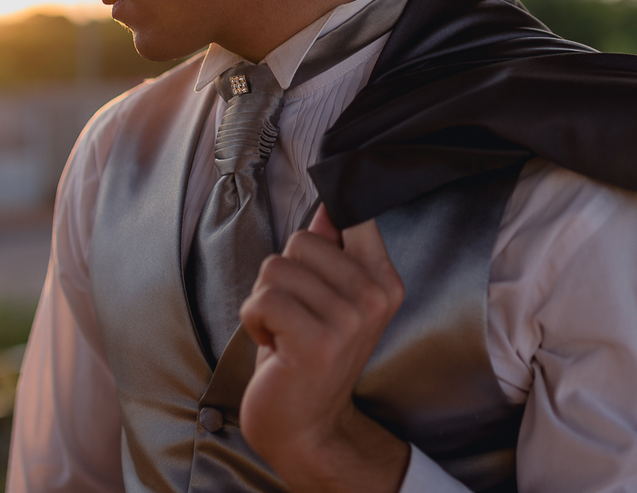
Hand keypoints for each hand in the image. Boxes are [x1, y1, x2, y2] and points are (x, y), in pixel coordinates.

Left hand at [239, 205, 408, 492]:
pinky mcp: (318, 342)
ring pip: (276, 268)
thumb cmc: (308, 360)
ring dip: (265, 300)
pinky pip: (263, 298)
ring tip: (284, 331)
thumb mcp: (328, 299)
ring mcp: (349, 320)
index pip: (355, 216)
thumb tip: (327, 209)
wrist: (306, 428)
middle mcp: (374, 298)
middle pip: (301, 239)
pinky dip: (253, 320)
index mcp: (383, 282)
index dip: (326, 223)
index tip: (320, 241)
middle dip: (282, 275)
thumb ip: (332, 252)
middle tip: (295, 314)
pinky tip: (273, 344)